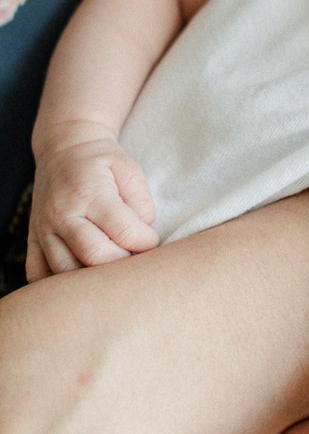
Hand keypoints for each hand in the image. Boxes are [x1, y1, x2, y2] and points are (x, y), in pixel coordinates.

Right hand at [27, 131, 158, 278]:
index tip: (150, 238)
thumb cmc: (102, 162)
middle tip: (131, 254)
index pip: (124, 232)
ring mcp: (43, 230)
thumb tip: (143, 237)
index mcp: (89, 193)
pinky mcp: (32, 240)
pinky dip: (57, 284)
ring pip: (66, 271)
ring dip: (92, 277)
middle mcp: (62, 214)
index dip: (146, 242)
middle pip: (94, 256)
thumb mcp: (129, 170)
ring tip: (109, 265)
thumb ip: (142, 203)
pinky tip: (78, 277)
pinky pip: (37, 274)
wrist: (64, 149)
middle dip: (122, 263)